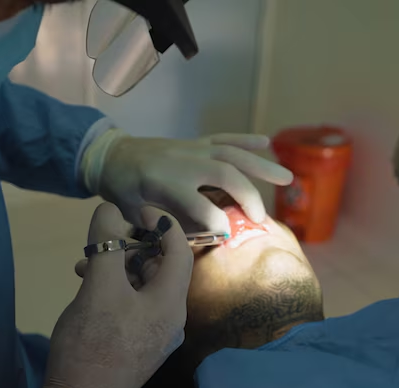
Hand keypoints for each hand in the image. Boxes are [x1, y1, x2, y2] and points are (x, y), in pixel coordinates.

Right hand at [43, 203, 192, 387]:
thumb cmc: (91, 343)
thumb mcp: (97, 288)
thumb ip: (106, 245)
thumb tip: (110, 210)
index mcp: (170, 304)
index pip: (180, 252)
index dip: (163, 224)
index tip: (137, 210)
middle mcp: (171, 319)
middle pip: (161, 269)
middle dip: (131, 248)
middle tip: (102, 240)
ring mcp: (155, 335)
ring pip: (143, 287)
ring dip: (117, 269)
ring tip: (83, 266)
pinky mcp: (138, 346)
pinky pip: (134, 306)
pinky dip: (115, 290)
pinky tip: (88, 290)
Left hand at [83, 130, 293, 232]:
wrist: (110, 156)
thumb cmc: (122, 191)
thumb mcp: (133, 215)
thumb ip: (164, 226)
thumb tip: (199, 238)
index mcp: (161, 182)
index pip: (195, 202)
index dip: (215, 219)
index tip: (228, 235)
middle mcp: (181, 162)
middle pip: (223, 174)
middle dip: (247, 196)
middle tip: (261, 220)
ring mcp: (191, 149)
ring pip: (231, 154)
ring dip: (261, 166)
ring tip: (287, 179)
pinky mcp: (195, 143)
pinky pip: (223, 138)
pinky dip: (245, 140)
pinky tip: (267, 142)